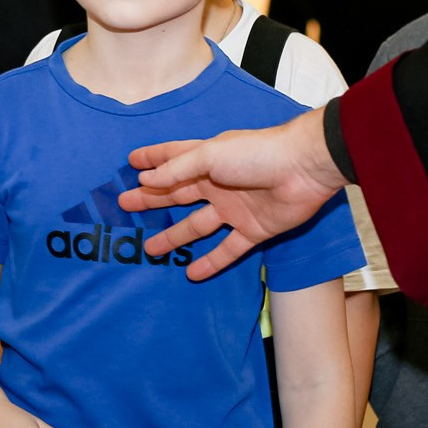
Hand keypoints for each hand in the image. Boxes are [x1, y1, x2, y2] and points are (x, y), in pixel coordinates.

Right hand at [121, 111, 345, 280]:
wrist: (303, 169)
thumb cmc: (255, 154)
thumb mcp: (209, 155)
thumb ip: (177, 170)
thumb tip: (145, 181)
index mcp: (205, 160)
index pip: (171, 159)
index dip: (151, 160)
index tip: (130, 163)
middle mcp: (216, 185)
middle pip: (177, 195)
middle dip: (151, 199)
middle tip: (125, 205)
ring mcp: (234, 209)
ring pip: (197, 226)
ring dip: (174, 237)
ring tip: (150, 248)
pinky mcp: (253, 231)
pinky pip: (227, 249)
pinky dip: (210, 262)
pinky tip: (191, 274)